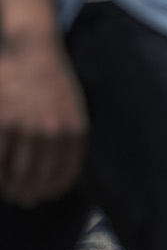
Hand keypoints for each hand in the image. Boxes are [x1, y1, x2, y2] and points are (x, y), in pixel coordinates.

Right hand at [0, 34, 88, 206]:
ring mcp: (26, 127)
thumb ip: (68, 139)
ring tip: (8, 189)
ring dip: (11, 187)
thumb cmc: (51, 81)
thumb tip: (55, 176)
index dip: (52, 192)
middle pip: (39, 179)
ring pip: (16, 173)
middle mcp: (53, 132)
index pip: (65, 176)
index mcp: (75, 131)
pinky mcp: (2, 120)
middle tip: (21, 198)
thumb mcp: (73, 109)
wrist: (31, 50)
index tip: (42, 197)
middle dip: (28, 194)